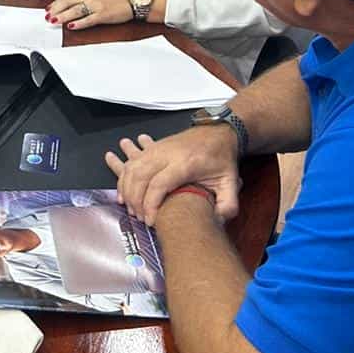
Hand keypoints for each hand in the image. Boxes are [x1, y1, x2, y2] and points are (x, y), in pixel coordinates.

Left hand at [46, 0, 131, 28]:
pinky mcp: (103, 14)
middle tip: (48, 16)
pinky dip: (78, 23)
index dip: (56, 2)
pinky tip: (71, 26)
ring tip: (54, 20)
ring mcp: (96, 5)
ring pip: (75, 10)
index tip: (49, 8)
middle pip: (68, 2)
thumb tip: (70, 4)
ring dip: (62, 16)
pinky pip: (88, 19)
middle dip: (56, 9)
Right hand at [104, 128, 242, 225]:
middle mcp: (167, 154)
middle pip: (140, 176)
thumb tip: (218, 221)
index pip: (159, 184)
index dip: (151, 204)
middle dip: (135, 200)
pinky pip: (132, 162)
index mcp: (186, 163)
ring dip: (126, 189)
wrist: (217, 132)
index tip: (151, 220)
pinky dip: (123, 177)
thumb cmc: (222, 158)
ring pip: (132, 168)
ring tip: (129, 207)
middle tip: (139, 218)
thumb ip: (228, 204)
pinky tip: (122, 192)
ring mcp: (158, 149)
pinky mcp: (153, 148)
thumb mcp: (231, 181)